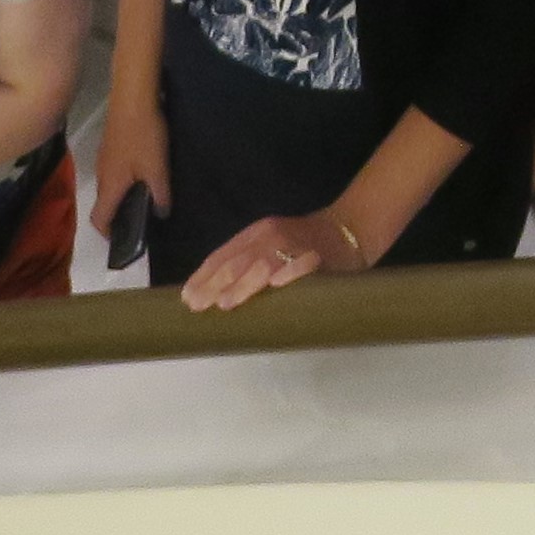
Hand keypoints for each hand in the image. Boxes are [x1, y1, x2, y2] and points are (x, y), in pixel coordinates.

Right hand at [90, 100, 169, 265]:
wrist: (133, 98)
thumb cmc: (144, 137)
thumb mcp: (157, 169)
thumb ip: (160, 195)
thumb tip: (161, 215)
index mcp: (109, 186)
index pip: (98, 219)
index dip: (108, 233)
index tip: (124, 239)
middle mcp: (101, 175)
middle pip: (103, 203)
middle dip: (118, 215)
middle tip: (141, 218)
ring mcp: (103, 158)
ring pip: (109, 185)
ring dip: (122, 195)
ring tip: (145, 196)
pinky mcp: (109, 144)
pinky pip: (113, 170)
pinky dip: (124, 179)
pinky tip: (143, 171)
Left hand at [181, 209, 370, 312]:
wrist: (347, 229)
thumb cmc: (303, 245)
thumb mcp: (269, 248)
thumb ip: (246, 265)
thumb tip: (213, 294)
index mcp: (256, 233)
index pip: (223, 254)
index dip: (204, 276)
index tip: (187, 298)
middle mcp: (271, 234)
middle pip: (239, 260)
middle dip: (216, 284)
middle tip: (199, 305)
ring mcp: (295, 243)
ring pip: (265, 262)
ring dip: (245, 283)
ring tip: (227, 303)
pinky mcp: (318, 254)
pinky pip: (304, 263)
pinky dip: (291, 272)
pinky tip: (278, 285)